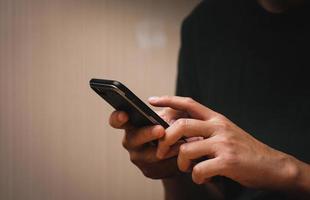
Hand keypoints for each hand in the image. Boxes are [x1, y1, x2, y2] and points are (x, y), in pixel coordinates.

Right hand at [109, 108, 183, 178]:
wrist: (181, 150)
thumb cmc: (172, 127)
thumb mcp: (171, 114)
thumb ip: (169, 108)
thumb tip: (167, 112)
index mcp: (132, 124)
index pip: (117, 120)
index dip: (117, 118)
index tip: (124, 115)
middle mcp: (131, 141)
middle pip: (135, 138)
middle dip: (148, 134)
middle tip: (161, 130)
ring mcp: (139, 158)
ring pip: (152, 155)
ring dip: (168, 148)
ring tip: (182, 143)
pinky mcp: (150, 171)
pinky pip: (162, 166)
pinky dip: (174, 160)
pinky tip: (184, 155)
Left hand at [149, 96, 301, 190]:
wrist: (272, 165)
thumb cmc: (244, 150)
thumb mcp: (225, 132)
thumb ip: (205, 130)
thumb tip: (179, 135)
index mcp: (216, 118)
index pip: (188, 103)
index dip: (168, 100)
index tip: (152, 99)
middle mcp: (218, 127)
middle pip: (181, 125)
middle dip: (165, 139)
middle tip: (161, 151)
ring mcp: (223, 143)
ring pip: (187, 149)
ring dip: (180, 163)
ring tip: (186, 169)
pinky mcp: (228, 161)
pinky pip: (200, 169)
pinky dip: (196, 177)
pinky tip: (202, 178)